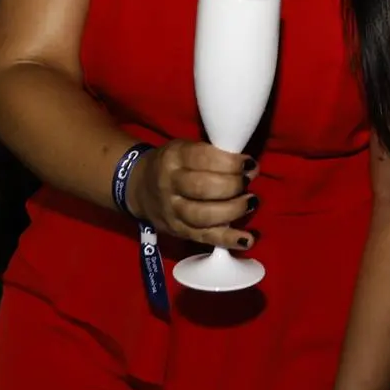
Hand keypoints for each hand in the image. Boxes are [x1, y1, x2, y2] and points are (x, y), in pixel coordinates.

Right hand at [125, 141, 257, 248]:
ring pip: (203, 216)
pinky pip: (204, 238)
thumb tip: (249, 167)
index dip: (230, 162)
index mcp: (174, 158)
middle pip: (203, 188)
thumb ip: (214, 155)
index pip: (202, 158)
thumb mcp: (186, 148)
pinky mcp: (178, 231)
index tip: (249, 163)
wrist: (139, 187)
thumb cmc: (174, 164)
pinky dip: (228, 240)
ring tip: (251, 202)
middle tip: (248, 181)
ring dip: (233, 210)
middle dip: (233, 185)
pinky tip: (247, 239)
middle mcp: (170, 185)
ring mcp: (172, 212)